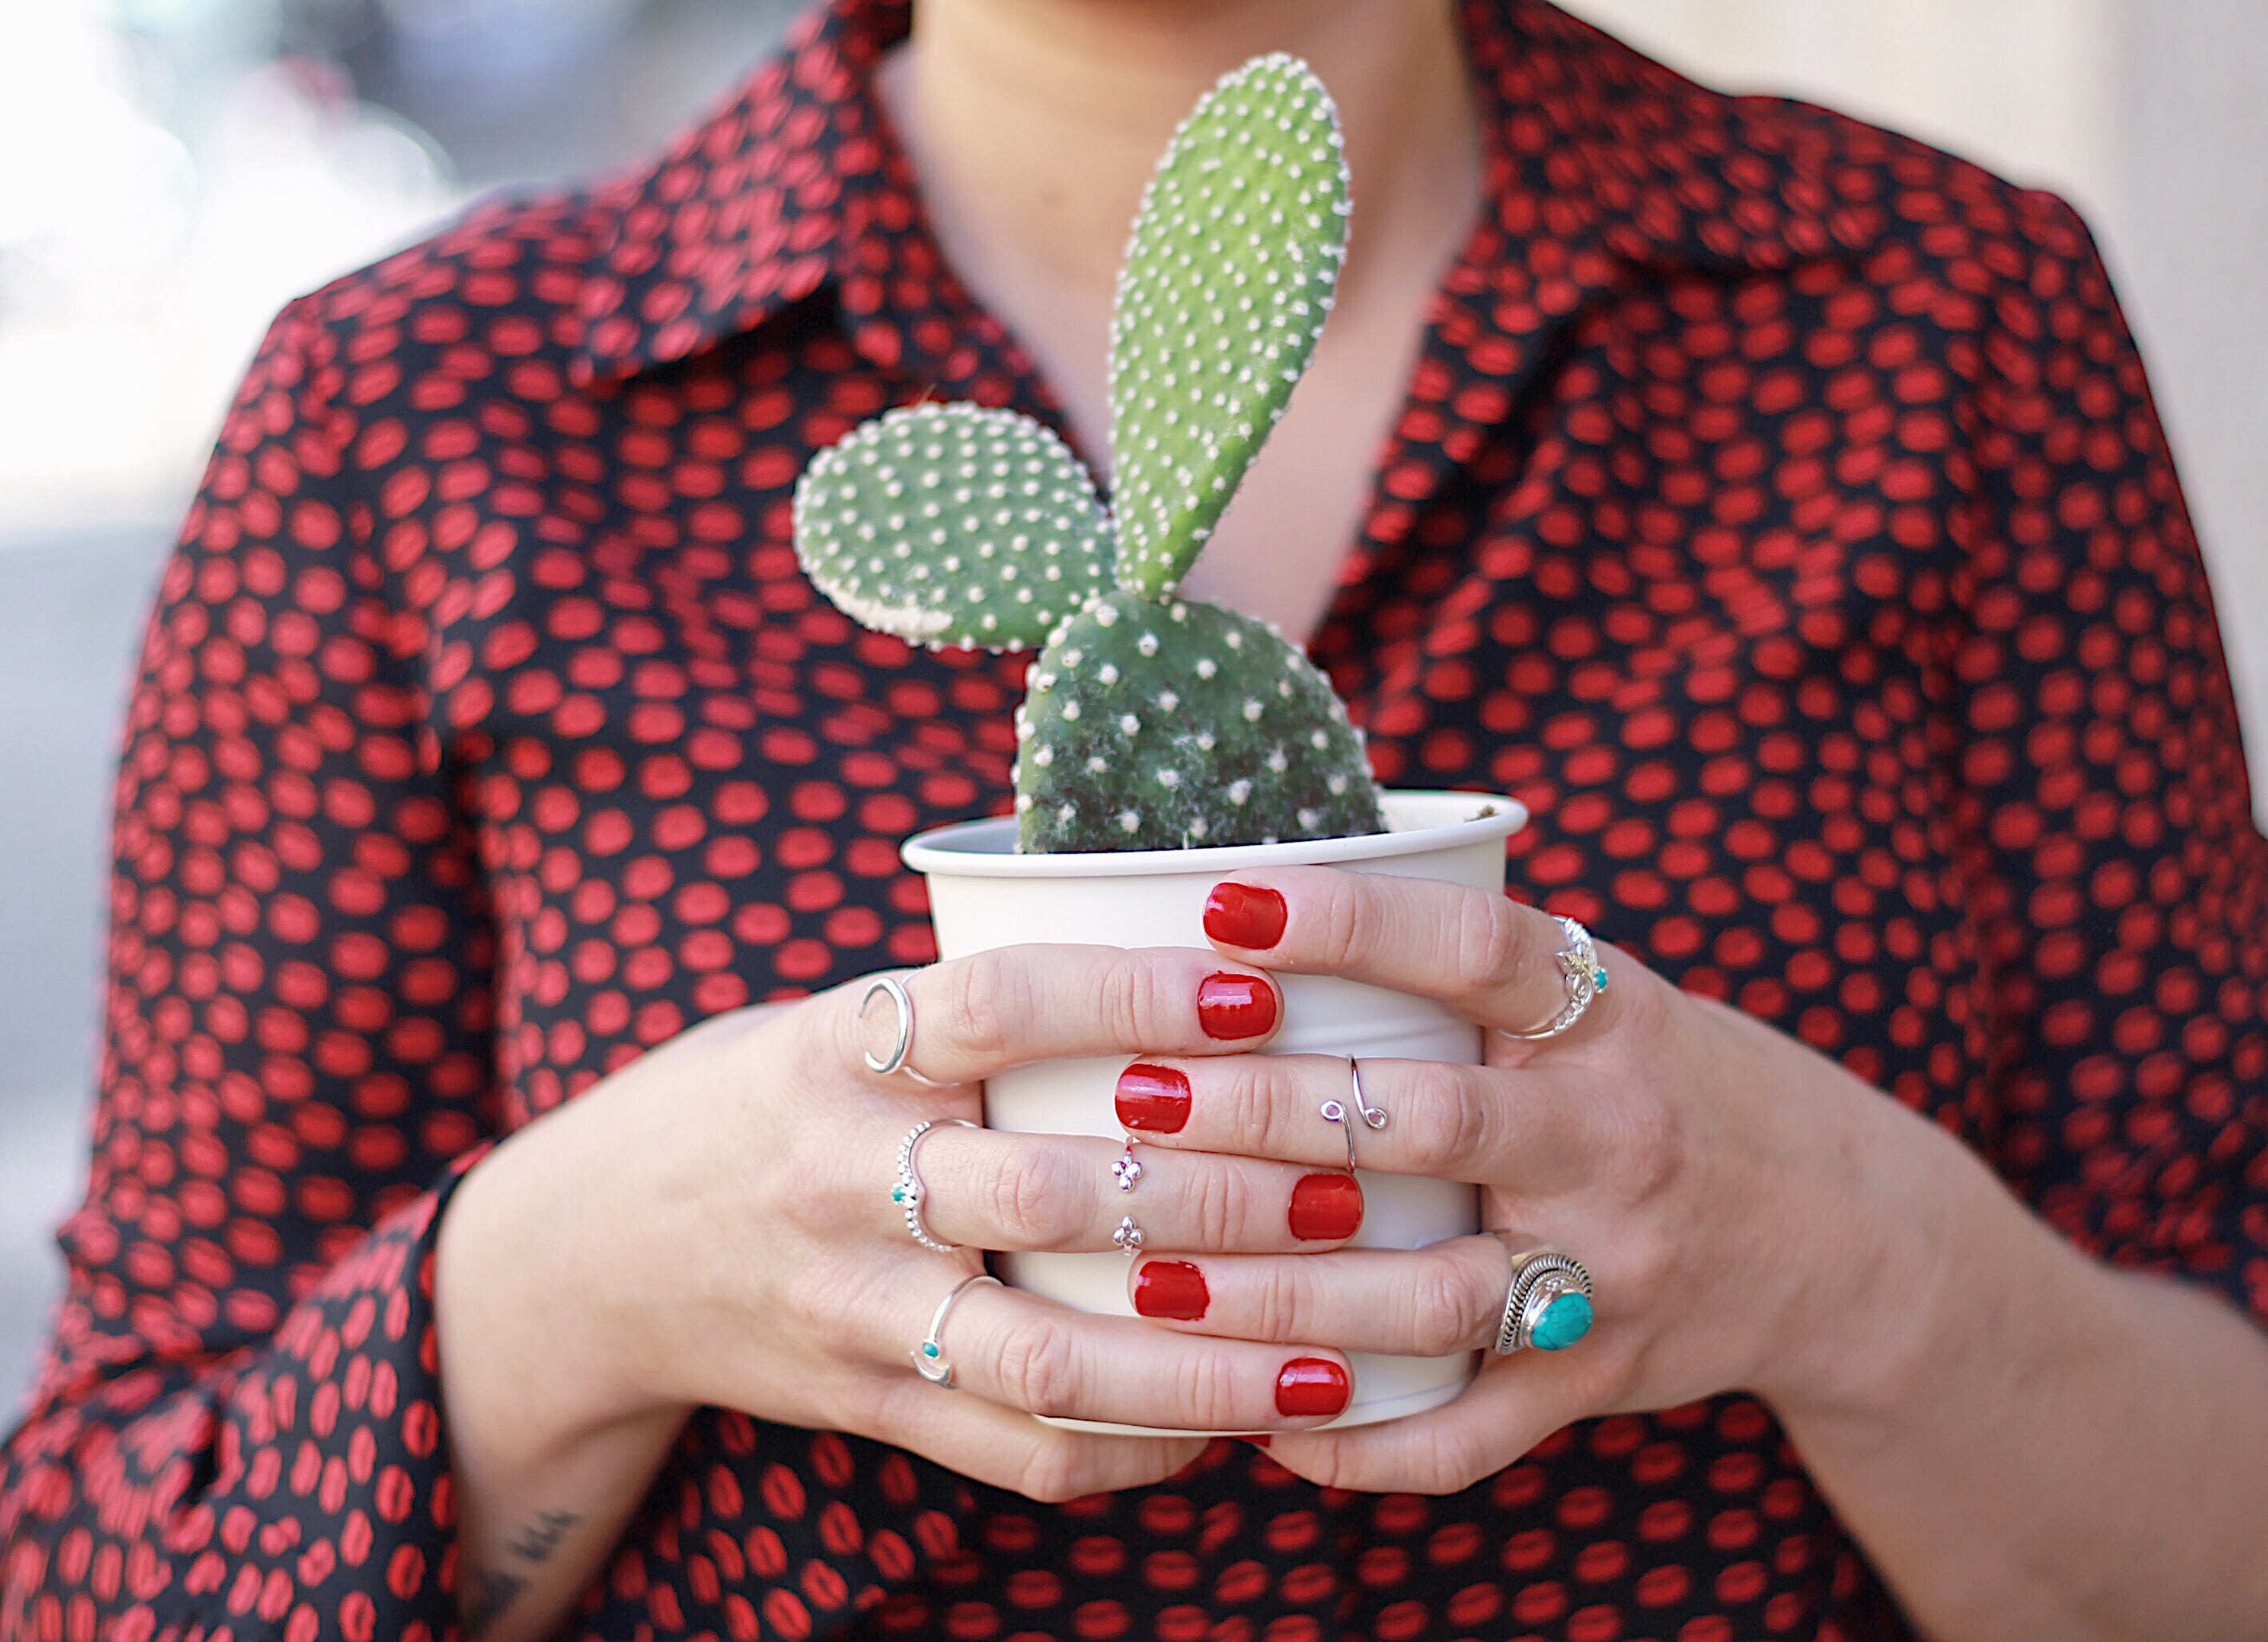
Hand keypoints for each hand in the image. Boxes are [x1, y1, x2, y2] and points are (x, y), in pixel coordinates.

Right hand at [437, 942, 1392, 1516]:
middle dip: (1223, 1193)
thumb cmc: (773, 1098)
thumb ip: (983, 999)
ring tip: (1333, 1351)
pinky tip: (1237, 1428)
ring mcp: (848, 1306)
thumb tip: (1212, 945)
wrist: (591, 1253)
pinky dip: (1134, 1446)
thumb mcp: (841, 1015)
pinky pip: (1012, 1449)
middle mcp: (838, 1176)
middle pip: (1049, 1188)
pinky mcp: (862, 1403)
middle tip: (1357, 1179)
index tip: (1265, 983)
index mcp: (840, 1047)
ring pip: (1043, 1352)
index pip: (997, 1002)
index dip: (1134, 993)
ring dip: (1205, 1359)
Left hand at [1110, 866, 1939, 1494]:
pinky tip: (1259, 1426)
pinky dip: (1365, 1441)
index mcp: (1611, 1017)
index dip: (1352, 922)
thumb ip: (1468, 963)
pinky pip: (1477, 1432)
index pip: (1478, 949)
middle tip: (1131, 1099)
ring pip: (1429, 1294)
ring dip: (1277, 1294)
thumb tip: (1248, 898)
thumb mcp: (1604, 993)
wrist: (1843, 1228)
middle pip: (1426, 1122)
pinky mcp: (1604, 1377)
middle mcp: (1619, 1135)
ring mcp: (1614, 1268)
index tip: (1223, 902)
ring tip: (1143, 1277)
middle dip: (1262, 1113)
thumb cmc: (1666, 1081)